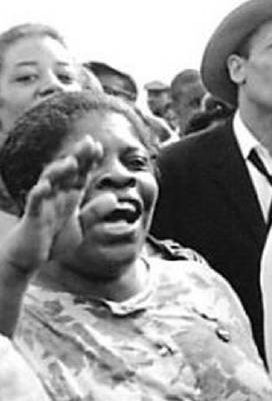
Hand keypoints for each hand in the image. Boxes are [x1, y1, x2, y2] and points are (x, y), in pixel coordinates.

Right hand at [1, 137, 103, 281]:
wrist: (28, 258)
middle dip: (78, 157)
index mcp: (69, 197)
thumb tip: (113, 198)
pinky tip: (45, 186)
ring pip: (50, 182)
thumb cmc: (52, 240)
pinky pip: (35, 203)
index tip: (98, 146)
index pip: (80, 174)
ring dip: (60, 171)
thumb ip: (94, 212)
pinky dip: (39, 193)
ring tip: (72, 161)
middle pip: (67, 172)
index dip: (89, 161)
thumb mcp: (80, 227)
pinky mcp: (33, 217)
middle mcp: (56, 196)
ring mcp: (44, 204)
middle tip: (89, 142)